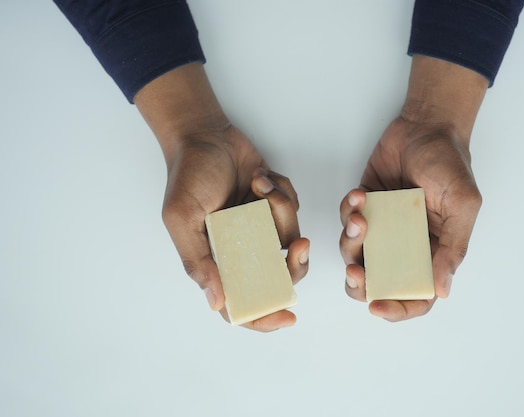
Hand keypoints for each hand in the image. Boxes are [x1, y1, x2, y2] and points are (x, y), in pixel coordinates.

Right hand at [162, 127, 308, 331]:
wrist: (205, 134)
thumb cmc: (188, 175)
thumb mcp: (182, 217)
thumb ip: (198, 260)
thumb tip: (217, 303)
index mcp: (217, 260)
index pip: (241, 304)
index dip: (264, 317)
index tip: (287, 316)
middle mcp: (241, 249)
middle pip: (279, 277)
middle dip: (294, 264)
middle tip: (298, 244)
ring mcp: (260, 228)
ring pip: (290, 237)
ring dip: (280, 209)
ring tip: (258, 183)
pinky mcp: (274, 206)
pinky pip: (294, 209)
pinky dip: (282, 192)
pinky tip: (260, 177)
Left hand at [339, 55, 487, 321]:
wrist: (426, 125)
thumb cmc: (450, 163)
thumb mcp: (462, 205)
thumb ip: (452, 248)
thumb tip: (442, 291)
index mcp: (432, 251)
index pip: (416, 294)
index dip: (398, 308)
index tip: (377, 305)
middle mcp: (404, 245)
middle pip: (378, 282)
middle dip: (361, 283)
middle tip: (356, 270)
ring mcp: (382, 227)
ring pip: (355, 253)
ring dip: (351, 240)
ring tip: (361, 215)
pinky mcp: (364, 207)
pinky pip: (345, 220)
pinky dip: (347, 210)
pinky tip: (360, 193)